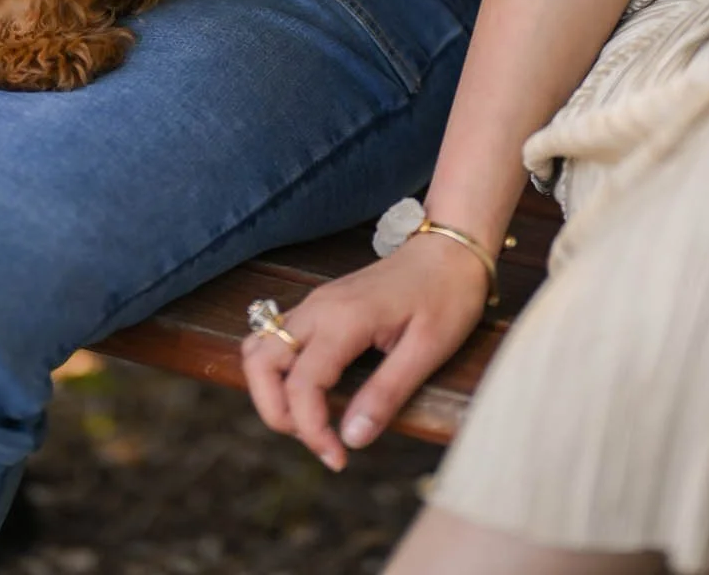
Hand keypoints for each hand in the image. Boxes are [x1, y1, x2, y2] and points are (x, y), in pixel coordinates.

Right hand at [240, 238, 487, 471]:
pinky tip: (311, 394)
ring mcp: (315, 304)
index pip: (301, 383)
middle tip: (316, 440)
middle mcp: (318, 308)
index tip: (338, 459)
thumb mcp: (428, 350)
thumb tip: (352, 439)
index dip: (311, 430)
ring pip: (261, 348)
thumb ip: (387, 394)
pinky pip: (278, 339)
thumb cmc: (445, 296)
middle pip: (260, 362)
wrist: (448, 249)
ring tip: (309, 420)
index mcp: (344, 319)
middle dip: (276, 412)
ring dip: (270, 391)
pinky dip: (279, 373)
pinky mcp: (320, 306)